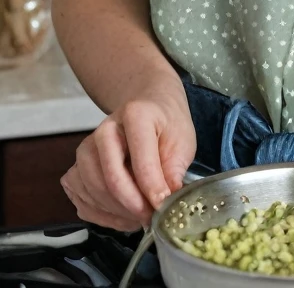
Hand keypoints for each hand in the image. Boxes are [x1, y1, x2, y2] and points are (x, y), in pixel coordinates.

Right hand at [60, 79, 195, 230]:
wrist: (149, 110)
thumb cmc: (166, 126)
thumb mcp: (182, 142)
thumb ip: (174, 170)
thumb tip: (166, 202)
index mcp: (135, 115)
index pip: (140, 160)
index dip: (152, 190)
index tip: (163, 207)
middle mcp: (104, 130)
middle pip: (111, 179)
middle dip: (133, 206)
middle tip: (152, 218)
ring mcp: (86, 150)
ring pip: (94, 192)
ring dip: (117, 213)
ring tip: (140, 218)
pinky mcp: (76, 170)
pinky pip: (82, 202)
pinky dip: (103, 216)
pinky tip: (124, 216)